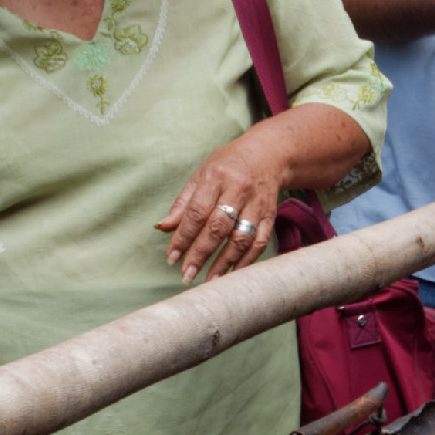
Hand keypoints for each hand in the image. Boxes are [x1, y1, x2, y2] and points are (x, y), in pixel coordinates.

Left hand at [159, 132, 290, 284]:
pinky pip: (260, 241)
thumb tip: (163, 228)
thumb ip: (183, 203)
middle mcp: (238, 190)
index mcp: (216, 177)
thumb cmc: (227, 166)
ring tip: (210, 280)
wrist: (268, 154)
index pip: (196, 212)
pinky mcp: (271, 215)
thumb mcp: (201, 175)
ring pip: (241, 237)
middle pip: (218, 227)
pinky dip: (247, 260)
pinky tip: (234, 273)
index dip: (183, 237)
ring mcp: (257, 204)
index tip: (172, 257)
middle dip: (201, 253)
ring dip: (225, 261)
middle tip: (187, 275)